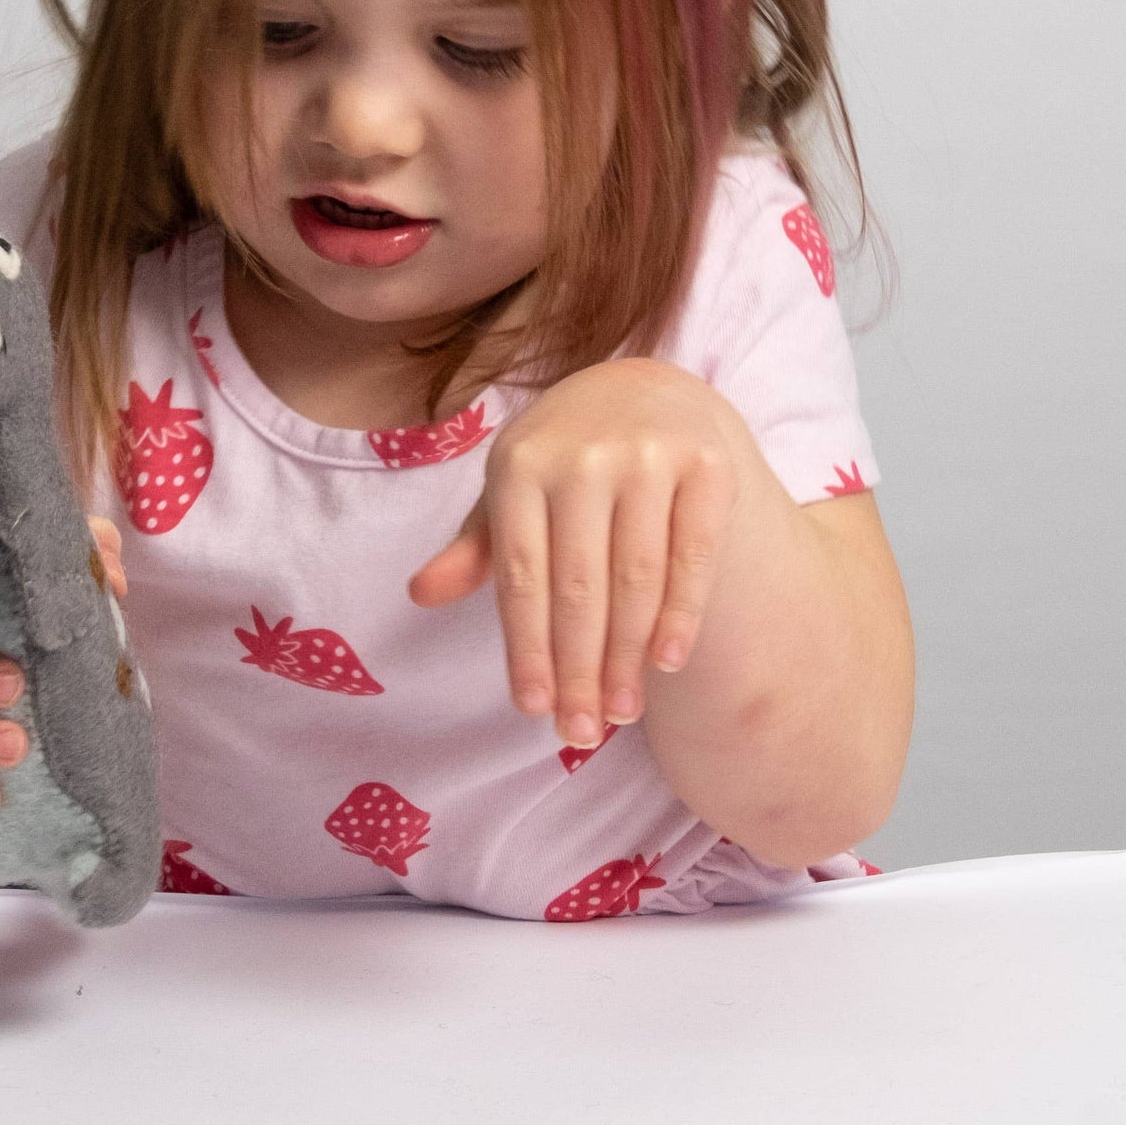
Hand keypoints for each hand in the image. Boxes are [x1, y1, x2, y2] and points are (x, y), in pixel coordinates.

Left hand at [406, 359, 746, 748]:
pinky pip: (693, 555)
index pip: (521, 576)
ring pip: (636, 578)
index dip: (528, 648)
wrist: (644, 392)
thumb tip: (419, 593)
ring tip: (620, 712)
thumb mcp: (512, 491)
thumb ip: (477, 546)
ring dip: (628, 656)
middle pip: (579, 586)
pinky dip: (682, 613)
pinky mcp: (706, 463)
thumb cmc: (563, 460)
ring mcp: (648, 455)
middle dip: (579, 668)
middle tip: (580, 732)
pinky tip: (667, 661)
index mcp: (520, 463)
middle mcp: (582, 455)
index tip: (534, 710)